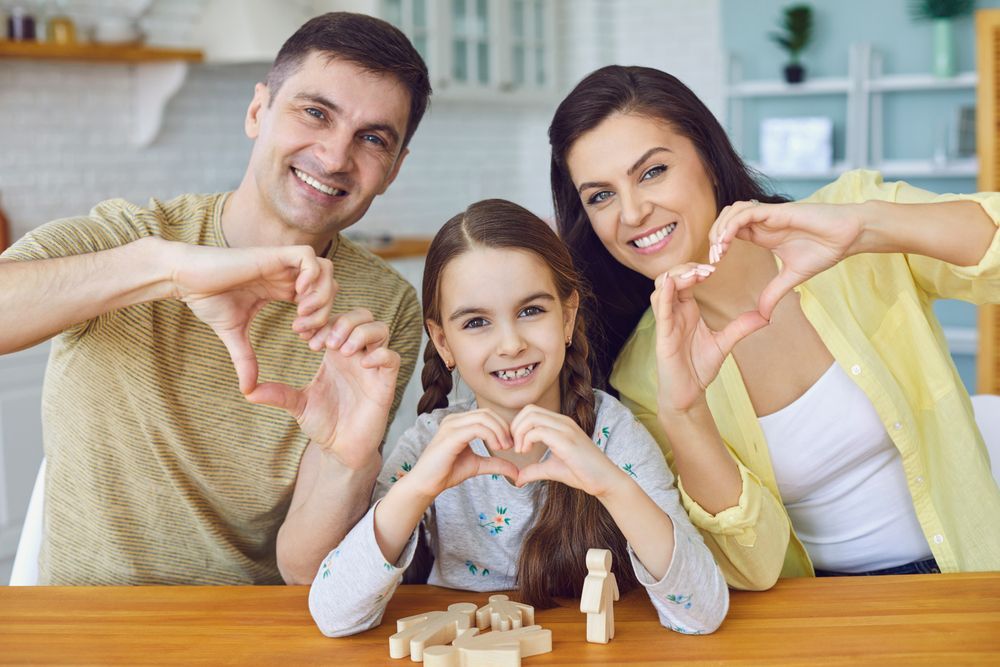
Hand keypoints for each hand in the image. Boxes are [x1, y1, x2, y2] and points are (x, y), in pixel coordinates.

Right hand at [170, 243, 335, 393]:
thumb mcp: (233, 334)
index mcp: (283, 289)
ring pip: (326, 270)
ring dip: (321, 295)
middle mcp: (287, 275)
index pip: (321, 301)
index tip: (306, 341)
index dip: (322, 322)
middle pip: (331, 286)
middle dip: (326, 312)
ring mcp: (282, 263)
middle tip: (305, 331)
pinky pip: (309, 258)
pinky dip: (311, 277)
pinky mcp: (273, 255)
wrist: (185, 277)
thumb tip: (247, 391)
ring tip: (302, 315)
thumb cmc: (207, 298)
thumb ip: (245, 359)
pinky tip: (296, 297)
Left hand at [245, 309, 396, 469]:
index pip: (336, 318)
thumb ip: (277, 394)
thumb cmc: (324, 424)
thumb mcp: (297, 405)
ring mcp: (373, 368)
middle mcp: (357, 356)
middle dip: (343, 320)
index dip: (320, 319)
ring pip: (380, 328)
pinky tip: (362, 364)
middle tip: (323, 342)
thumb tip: (247, 390)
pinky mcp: (385, 384)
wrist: (341, 450)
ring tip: (341, 350)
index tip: (300, 333)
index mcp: (336, 354)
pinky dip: (379, 354)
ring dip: (360, 332)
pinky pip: (392, 357)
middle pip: (362, 315)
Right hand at [404, 410, 518, 498]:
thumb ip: (495, 464)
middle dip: (503, 428)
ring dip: (499, 432)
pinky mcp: (451, 436)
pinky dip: (491, 436)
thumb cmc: (447, 472)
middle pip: (487, 413)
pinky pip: (477, 428)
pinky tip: (496, 448)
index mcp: (459, 423)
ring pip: (484, 418)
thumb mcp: (477, 466)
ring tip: (504, 448)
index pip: (487, 414)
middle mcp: (454, 419)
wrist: (427, 484)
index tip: (510, 444)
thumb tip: (516, 470)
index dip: (502, 426)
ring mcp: (451, 425)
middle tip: (510, 445)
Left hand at [511, 404, 620, 496]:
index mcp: (561, 424)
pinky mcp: (567, 440)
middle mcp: (563, 422)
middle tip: (516, 447)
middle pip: (529, 410)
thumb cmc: (583, 474)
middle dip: (515, 427)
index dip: (518, 426)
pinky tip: (527, 453)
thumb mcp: (552, 469)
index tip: (517, 446)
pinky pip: (539, 431)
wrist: (605, 481)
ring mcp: (566, 429)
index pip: (531, 411)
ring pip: (532, 416)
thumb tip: (517, 479)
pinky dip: (526, 440)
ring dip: (519, 433)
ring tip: (522, 451)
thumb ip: (534, 470)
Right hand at [651, 263, 767, 412]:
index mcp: (686, 311)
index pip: (685, 280)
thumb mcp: (724, 343)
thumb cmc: (699, 368)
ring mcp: (667, 324)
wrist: (688, 394)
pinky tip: (670, 283)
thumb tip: (766, 316)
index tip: (714, 268)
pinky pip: (660, 311)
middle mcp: (674, 313)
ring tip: (695, 273)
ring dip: (676, 277)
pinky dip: (663, 295)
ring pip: (661, 289)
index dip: (695, 270)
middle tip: (707, 269)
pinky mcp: (662, 336)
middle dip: (686, 269)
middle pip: (671, 279)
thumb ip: (741, 327)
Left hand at [709, 200, 863, 318]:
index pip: (729, 233)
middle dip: (712, 238)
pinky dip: (732, 224)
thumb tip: (763, 316)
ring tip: (718, 252)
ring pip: (731, 212)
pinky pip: (747, 212)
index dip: (717, 247)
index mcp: (762, 234)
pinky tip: (727, 241)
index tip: (714, 267)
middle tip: (712, 261)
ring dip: (719, 229)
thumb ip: (774, 293)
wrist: (849, 236)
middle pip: (724, 220)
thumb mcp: (792, 277)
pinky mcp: (778, 210)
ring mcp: (768, 215)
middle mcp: (762, 222)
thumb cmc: (825, 249)